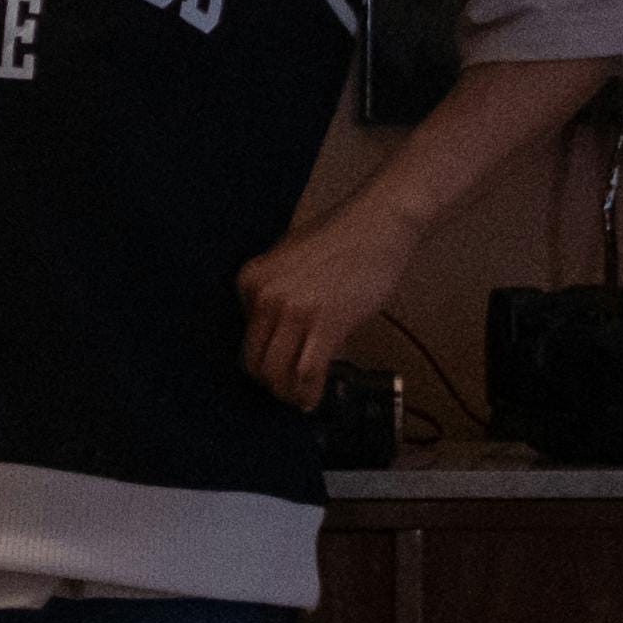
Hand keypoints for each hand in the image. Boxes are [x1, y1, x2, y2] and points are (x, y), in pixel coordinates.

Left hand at [231, 191, 422, 410]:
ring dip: (288, 394)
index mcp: (251, 280)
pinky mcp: (326, 323)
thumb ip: (276, 294)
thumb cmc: (342, 238)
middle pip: (254, 361)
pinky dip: (308, 394)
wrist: (379, 222)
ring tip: (299, 399)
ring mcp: (294, 311)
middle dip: (270, 383)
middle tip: (286, 391)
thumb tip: (276, 335)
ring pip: (277, 373)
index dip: (261, 359)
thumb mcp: (288, 261)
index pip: (244, 337)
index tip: (276, 369)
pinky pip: (307, 373)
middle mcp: (265, 296)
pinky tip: (312, 400)